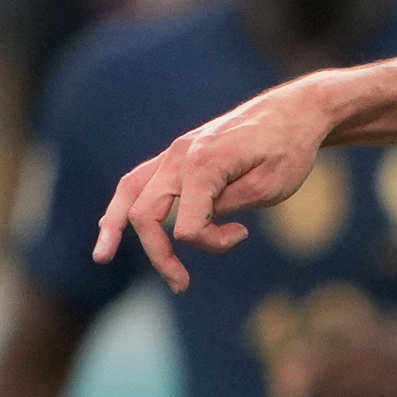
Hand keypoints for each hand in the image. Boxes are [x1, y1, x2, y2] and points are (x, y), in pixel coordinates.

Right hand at [92, 78, 337, 292]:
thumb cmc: (289, 149)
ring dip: (114, 226)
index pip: (188, 226)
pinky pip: (140, 179)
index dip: (213, 243)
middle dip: (158, 254)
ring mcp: (175, 152)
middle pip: (144, 213)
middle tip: (181, 286)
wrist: (294, 111)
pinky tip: (111, 224)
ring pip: (129, 191)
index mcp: (204, 164)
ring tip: (101, 256)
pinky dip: (125, 203)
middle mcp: (180, 155)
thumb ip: (228, 207)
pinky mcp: (178, 154)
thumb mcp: (270, 187)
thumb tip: (194, 226)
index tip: (242, 234)